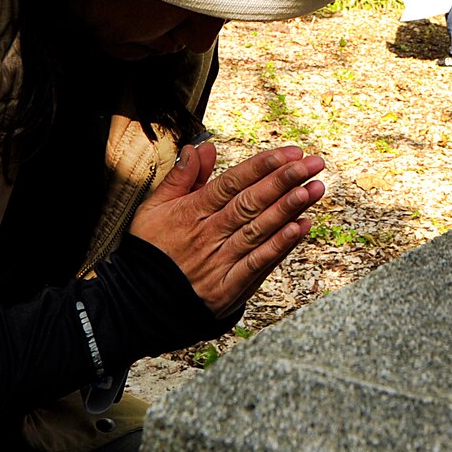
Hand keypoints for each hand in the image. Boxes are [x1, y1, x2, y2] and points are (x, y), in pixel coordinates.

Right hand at [128, 143, 325, 316]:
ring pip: (258, 229)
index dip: (263, 166)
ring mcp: (219, 262)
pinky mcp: (227, 288)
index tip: (290, 152)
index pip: (232, 182)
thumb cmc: (150, 251)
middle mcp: (208, 234)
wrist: (138, 304)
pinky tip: (300, 228)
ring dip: (288, 208)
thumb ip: (181, 177)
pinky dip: (280, 246)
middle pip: (251, 202)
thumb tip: (201, 148)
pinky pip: (257, 264)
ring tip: (313, 189)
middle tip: (312, 163)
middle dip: (285, 180)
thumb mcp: (153, 208)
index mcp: (191, 212)